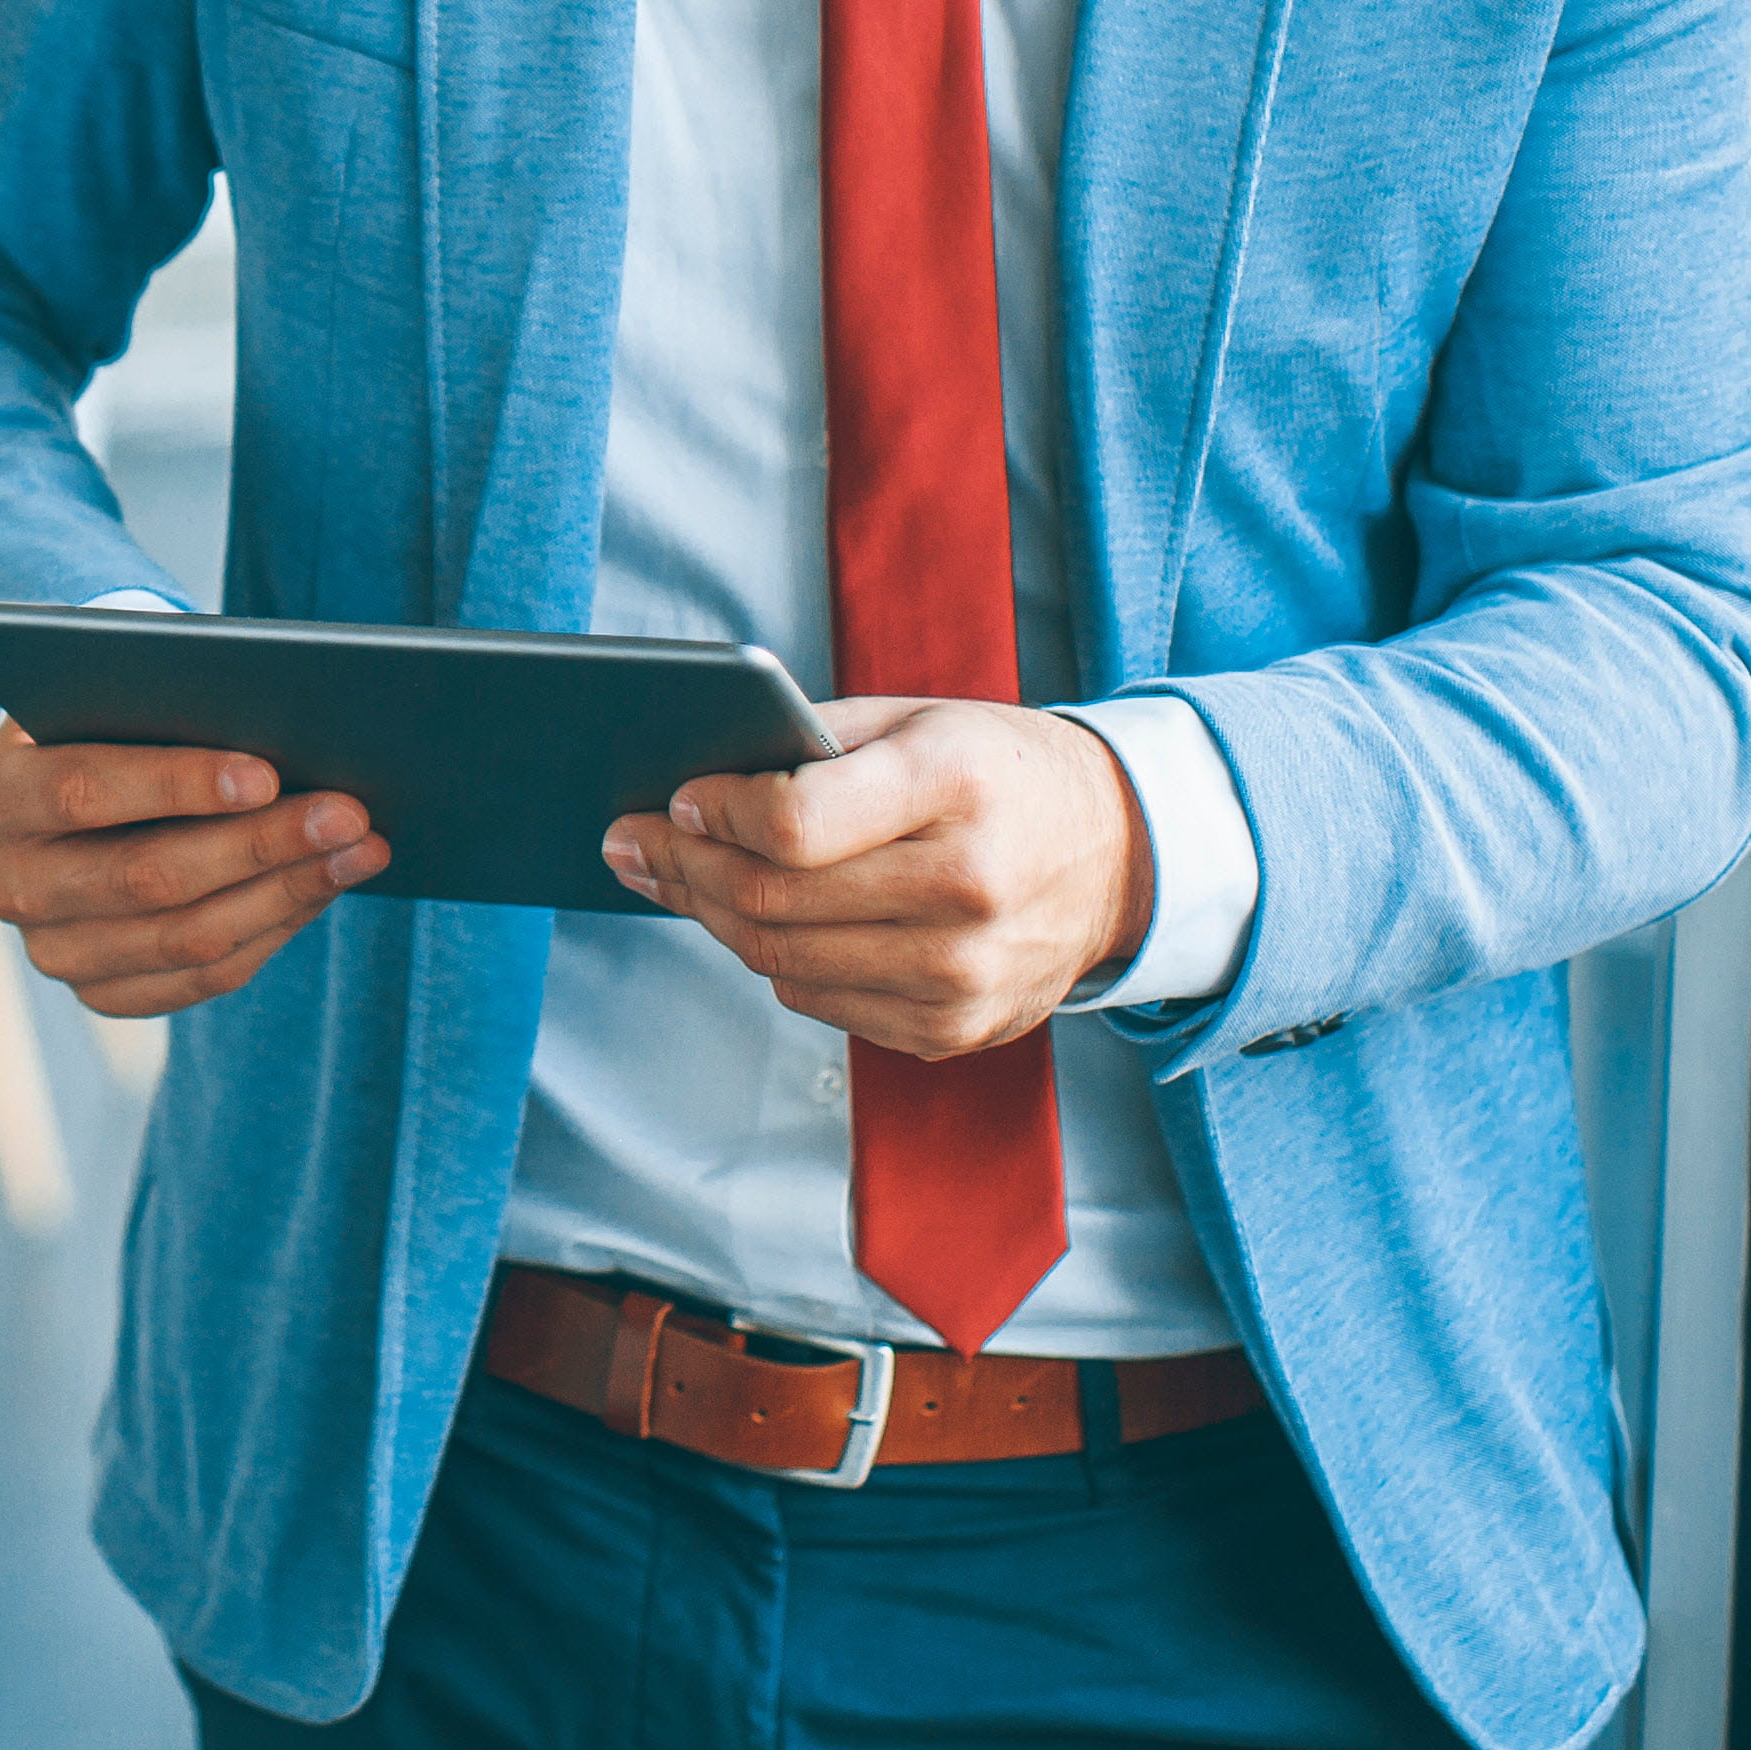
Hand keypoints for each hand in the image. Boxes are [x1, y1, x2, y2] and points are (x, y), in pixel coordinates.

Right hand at [0, 719, 388, 1018]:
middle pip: (148, 878)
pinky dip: (275, 928)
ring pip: (188, 940)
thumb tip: (285, 737)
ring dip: (289, 891)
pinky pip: (204, 978)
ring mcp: (53, 952)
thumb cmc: (104, 725)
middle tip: (349, 812)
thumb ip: (165, 709)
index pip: (83, 792)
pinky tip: (326, 886)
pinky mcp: (101, 993)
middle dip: (261, 843)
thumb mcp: (110, 702)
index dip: (178, 784)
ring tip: (362, 849)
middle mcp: (10, 885)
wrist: (63, 799)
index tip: (267, 772)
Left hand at [604, 696, 1154, 1060]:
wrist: (1120, 856)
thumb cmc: (996, 772)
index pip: (793, 822)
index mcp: (955, 788)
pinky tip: (753, 921)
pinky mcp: (956, 1028)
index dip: (715, 814)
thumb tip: (689, 784)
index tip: (675, 796)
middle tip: (630, 843)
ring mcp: (963, 973)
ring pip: (782, 961)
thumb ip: (811, 744)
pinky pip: (821, 1000)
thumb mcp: (918, 721)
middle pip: (773, 901)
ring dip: (710, 918)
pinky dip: (774, 960)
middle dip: (683, 867)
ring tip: (670, 879)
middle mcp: (966, 888)